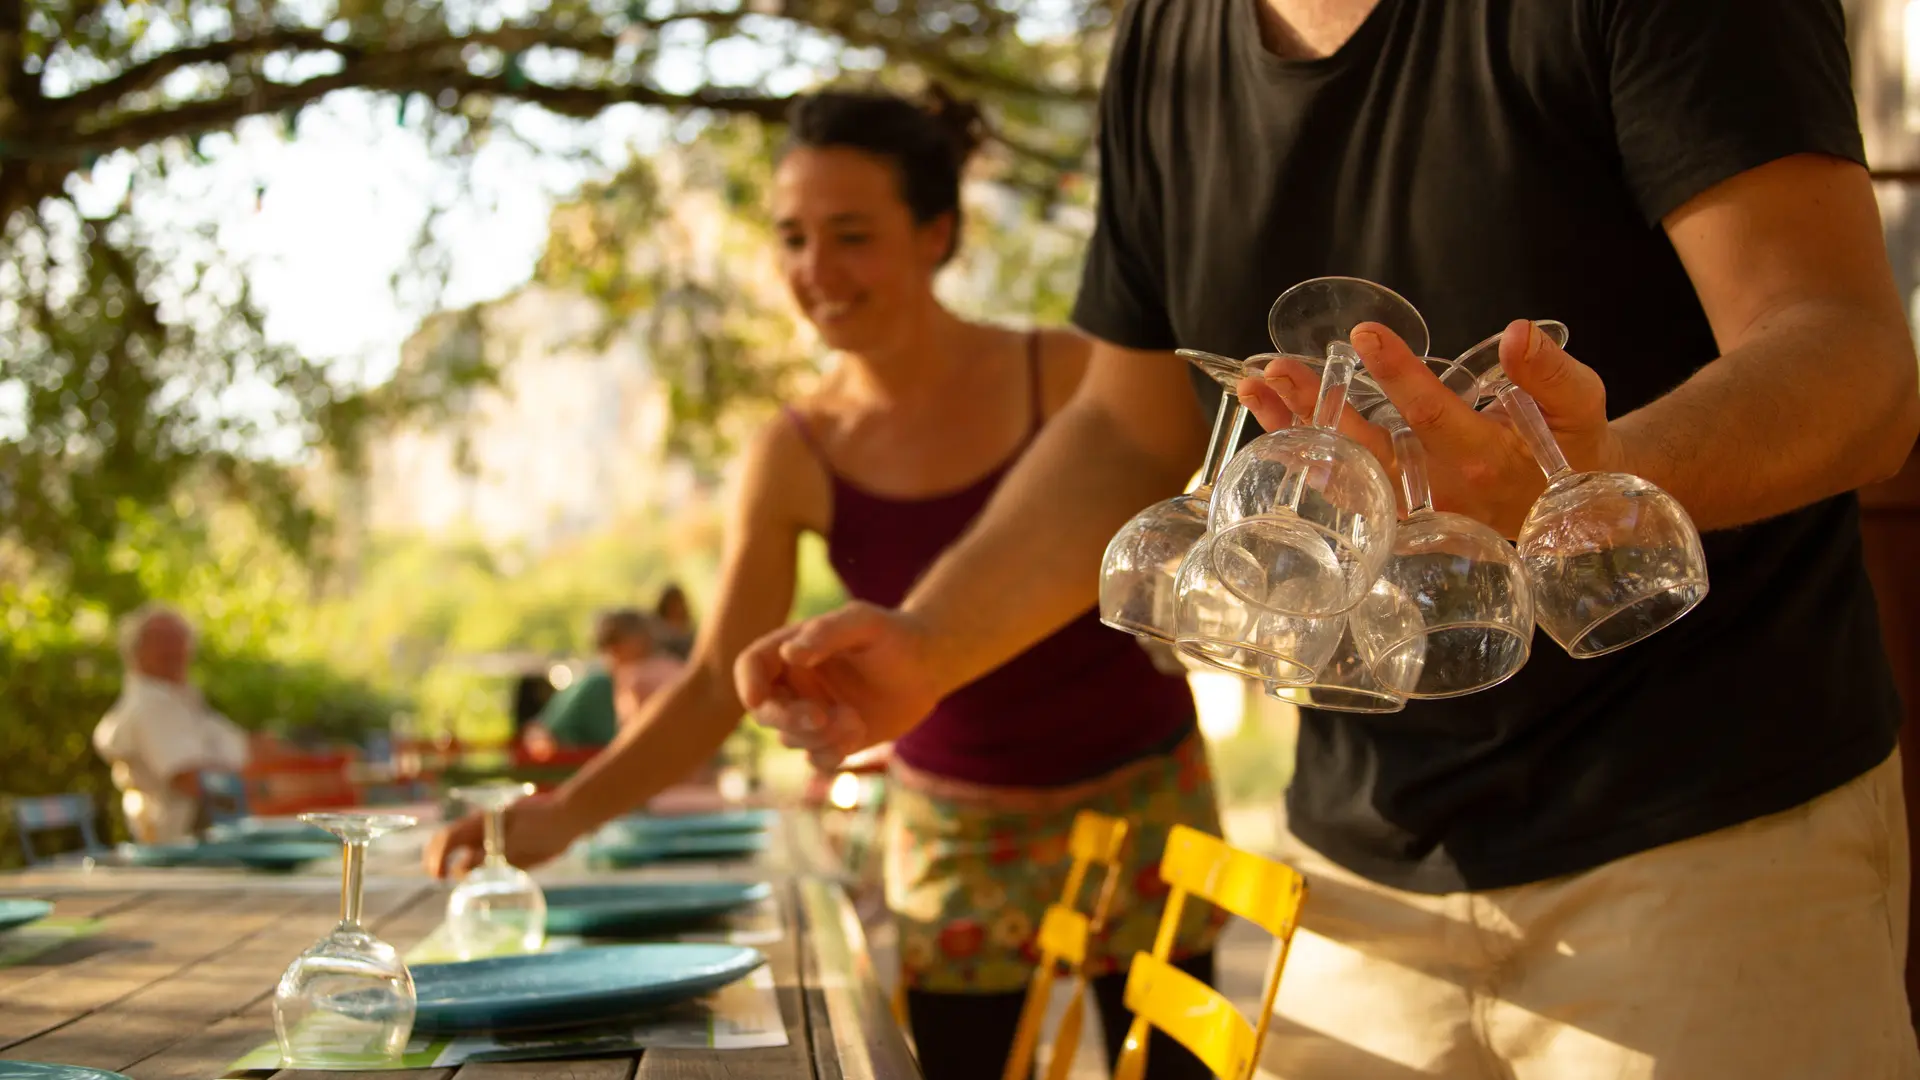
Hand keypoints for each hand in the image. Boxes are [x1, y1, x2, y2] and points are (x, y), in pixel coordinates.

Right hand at [423, 791, 579, 878]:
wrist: (570, 817)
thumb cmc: (547, 826)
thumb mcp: (520, 843)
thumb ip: (492, 853)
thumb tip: (461, 867)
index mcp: (483, 822)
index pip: (448, 838)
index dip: (437, 857)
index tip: (438, 876)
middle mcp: (483, 826)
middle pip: (447, 839)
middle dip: (436, 858)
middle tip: (437, 878)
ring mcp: (491, 833)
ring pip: (461, 846)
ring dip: (450, 861)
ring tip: (450, 879)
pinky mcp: (501, 842)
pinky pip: (479, 854)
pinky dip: (469, 865)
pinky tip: (473, 878)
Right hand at [733, 601, 942, 770]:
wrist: (927, 666)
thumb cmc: (894, 635)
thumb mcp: (864, 623)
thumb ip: (827, 632)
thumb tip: (789, 654)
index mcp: (792, 648)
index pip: (751, 664)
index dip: (747, 683)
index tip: (759, 700)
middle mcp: (795, 683)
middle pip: (764, 710)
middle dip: (787, 718)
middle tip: (821, 717)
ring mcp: (812, 714)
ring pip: (791, 738)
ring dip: (820, 735)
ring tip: (856, 719)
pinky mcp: (832, 740)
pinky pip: (815, 759)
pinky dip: (832, 753)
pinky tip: (859, 733)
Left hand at [1236, 319, 1625, 536]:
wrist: (1569, 510)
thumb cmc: (1571, 448)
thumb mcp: (1579, 405)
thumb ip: (1550, 371)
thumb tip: (1517, 333)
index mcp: (1484, 458)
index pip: (1432, 414)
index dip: (1397, 374)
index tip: (1364, 336)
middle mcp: (1438, 491)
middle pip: (1367, 450)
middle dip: (1319, 406)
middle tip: (1279, 366)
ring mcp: (1413, 510)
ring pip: (1344, 473)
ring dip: (1296, 430)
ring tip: (1257, 385)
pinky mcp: (1397, 519)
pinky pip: (1343, 492)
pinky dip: (1303, 461)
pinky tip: (1270, 428)